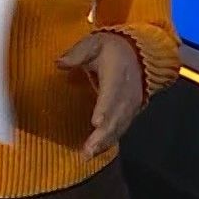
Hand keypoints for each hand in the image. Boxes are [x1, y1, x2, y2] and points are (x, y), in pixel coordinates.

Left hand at [58, 32, 143, 157]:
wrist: (140, 54)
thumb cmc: (112, 49)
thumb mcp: (95, 43)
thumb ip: (77, 53)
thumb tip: (59, 63)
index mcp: (117, 74)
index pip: (111, 93)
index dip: (105, 108)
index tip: (96, 122)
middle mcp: (127, 93)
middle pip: (116, 116)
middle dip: (103, 134)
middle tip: (88, 150)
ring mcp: (131, 105)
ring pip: (119, 126)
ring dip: (105, 142)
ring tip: (89, 155)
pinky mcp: (131, 113)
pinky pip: (121, 129)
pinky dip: (110, 141)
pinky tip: (97, 152)